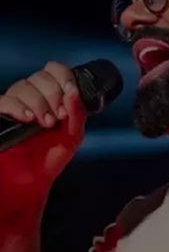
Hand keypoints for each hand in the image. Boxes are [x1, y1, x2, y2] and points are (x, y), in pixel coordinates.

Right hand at [0, 61, 85, 222]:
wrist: (33, 182)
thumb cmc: (51, 158)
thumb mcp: (73, 137)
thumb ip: (77, 114)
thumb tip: (74, 92)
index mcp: (51, 96)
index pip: (54, 70)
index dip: (62, 77)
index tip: (70, 93)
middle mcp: (32, 96)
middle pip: (39, 77)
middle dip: (53, 94)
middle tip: (58, 117)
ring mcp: (15, 105)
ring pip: (22, 86)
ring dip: (37, 102)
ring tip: (44, 123)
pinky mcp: (1, 116)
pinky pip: (3, 100)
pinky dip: (17, 106)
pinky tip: (27, 118)